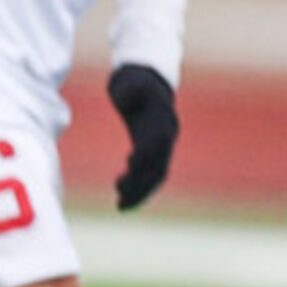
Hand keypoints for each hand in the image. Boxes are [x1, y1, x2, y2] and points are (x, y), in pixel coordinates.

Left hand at [107, 64, 177, 210]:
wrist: (145, 83)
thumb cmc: (135, 81)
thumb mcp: (131, 81)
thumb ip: (132, 89)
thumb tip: (127, 99)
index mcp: (164, 120)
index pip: (159, 141)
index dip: (147, 152)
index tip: (130, 163)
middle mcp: (167, 137)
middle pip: (159, 164)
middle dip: (141, 179)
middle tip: (119, 189)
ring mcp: (161, 148)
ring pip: (156, 177)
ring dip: (140, 192)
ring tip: (120, 205)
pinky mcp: (151, 155)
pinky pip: (148, 179)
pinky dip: (138, 192)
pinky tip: (122, 204)